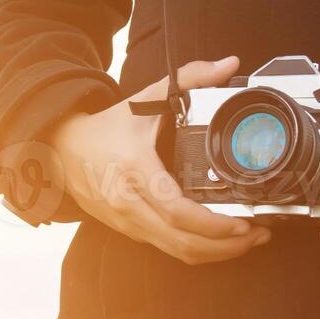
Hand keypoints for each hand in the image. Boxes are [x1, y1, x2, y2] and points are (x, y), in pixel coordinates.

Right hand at [48, 56, 271, 264]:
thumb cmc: (107, 127)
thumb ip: (189, 77)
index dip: (213, 225)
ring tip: (245, 240)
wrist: (62, 149)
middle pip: (181, 242)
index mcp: (135, 169)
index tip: (244, 221)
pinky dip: (195, 249)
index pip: (176, 210)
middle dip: (225, 246)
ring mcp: (126, 221)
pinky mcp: (127, 231)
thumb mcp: (146, 97)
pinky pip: (166, 248)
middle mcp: (128, 202)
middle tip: (257, 234)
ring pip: (175, 251)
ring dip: (214, 253)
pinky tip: (217, 240)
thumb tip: (229, 65)